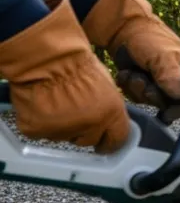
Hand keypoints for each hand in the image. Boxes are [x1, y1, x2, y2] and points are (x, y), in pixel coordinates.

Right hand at [0, 0, 129, 152]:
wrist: (46, 59)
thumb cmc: (77, 65)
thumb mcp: (107, 87)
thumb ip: (109, 109)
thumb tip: (110, 122)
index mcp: (111, 114)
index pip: (117, 140)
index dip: (110, 142)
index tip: (105, 143)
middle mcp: (90, 127)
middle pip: (89, 141)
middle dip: (84, 131)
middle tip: (74, 114)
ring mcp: (63, 130)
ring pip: (64, 137)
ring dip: (62, 126)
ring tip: (57, 104)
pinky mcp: (39, 131)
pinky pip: (41, 132)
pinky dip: (41, 123)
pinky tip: (42, 106)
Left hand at [83, 0, 179, 121]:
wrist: (121, 27)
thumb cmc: (148, 37)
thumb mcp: (163, 56)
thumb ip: (173, 77)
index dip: (178, 105)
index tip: (164, 105)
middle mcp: (176, 79)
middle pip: (168, 102)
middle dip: (151, 94)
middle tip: (140, 79)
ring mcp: (158, 82)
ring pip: (150, 100)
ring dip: (136, 88)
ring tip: (131, 73)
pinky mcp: (142, 83)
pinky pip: (136, 96)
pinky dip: (128, 86)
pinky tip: (125, 74)